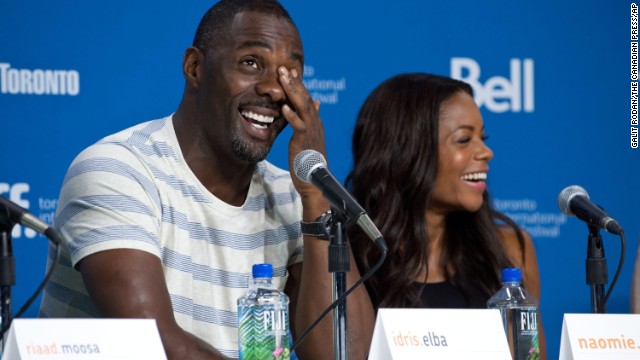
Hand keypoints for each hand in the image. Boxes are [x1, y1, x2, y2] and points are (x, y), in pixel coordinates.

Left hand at [278, 66, 328, 209]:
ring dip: (292, 91)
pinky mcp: (305, 141)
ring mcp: (311, 131)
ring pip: (303, 106)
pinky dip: (291, 116)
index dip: (298, 84)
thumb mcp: (310, 136)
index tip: (289, 71)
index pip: (306, 98)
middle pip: (305, 97)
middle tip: (283, 68)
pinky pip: (299, 126)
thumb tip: (316, 103)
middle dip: (294, 82)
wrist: (314, 180)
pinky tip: (283, 107)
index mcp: (315, 121)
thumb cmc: (310, 160)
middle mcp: (315, 123)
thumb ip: (311, 118)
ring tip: (282, 78)